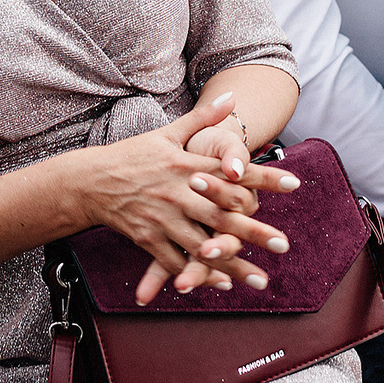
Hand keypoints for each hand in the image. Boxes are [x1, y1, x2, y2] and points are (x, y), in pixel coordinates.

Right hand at [83, 92, 301, 303]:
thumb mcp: (166, 133)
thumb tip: (232, 98)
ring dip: (232, 264)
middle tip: (284, 245)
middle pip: (222, 216)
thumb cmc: (132, 156)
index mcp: (185, 166)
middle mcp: (177, 193)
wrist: (89, 182)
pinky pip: (177, 261)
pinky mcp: (148, 238)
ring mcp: (162, 218)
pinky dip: (199, 274)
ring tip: (261, 279)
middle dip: (255, 232)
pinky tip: (222, 284)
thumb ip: (202, 119)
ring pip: (202, 245)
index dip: (263, 178)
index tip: (294, 184)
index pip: (231, 173)